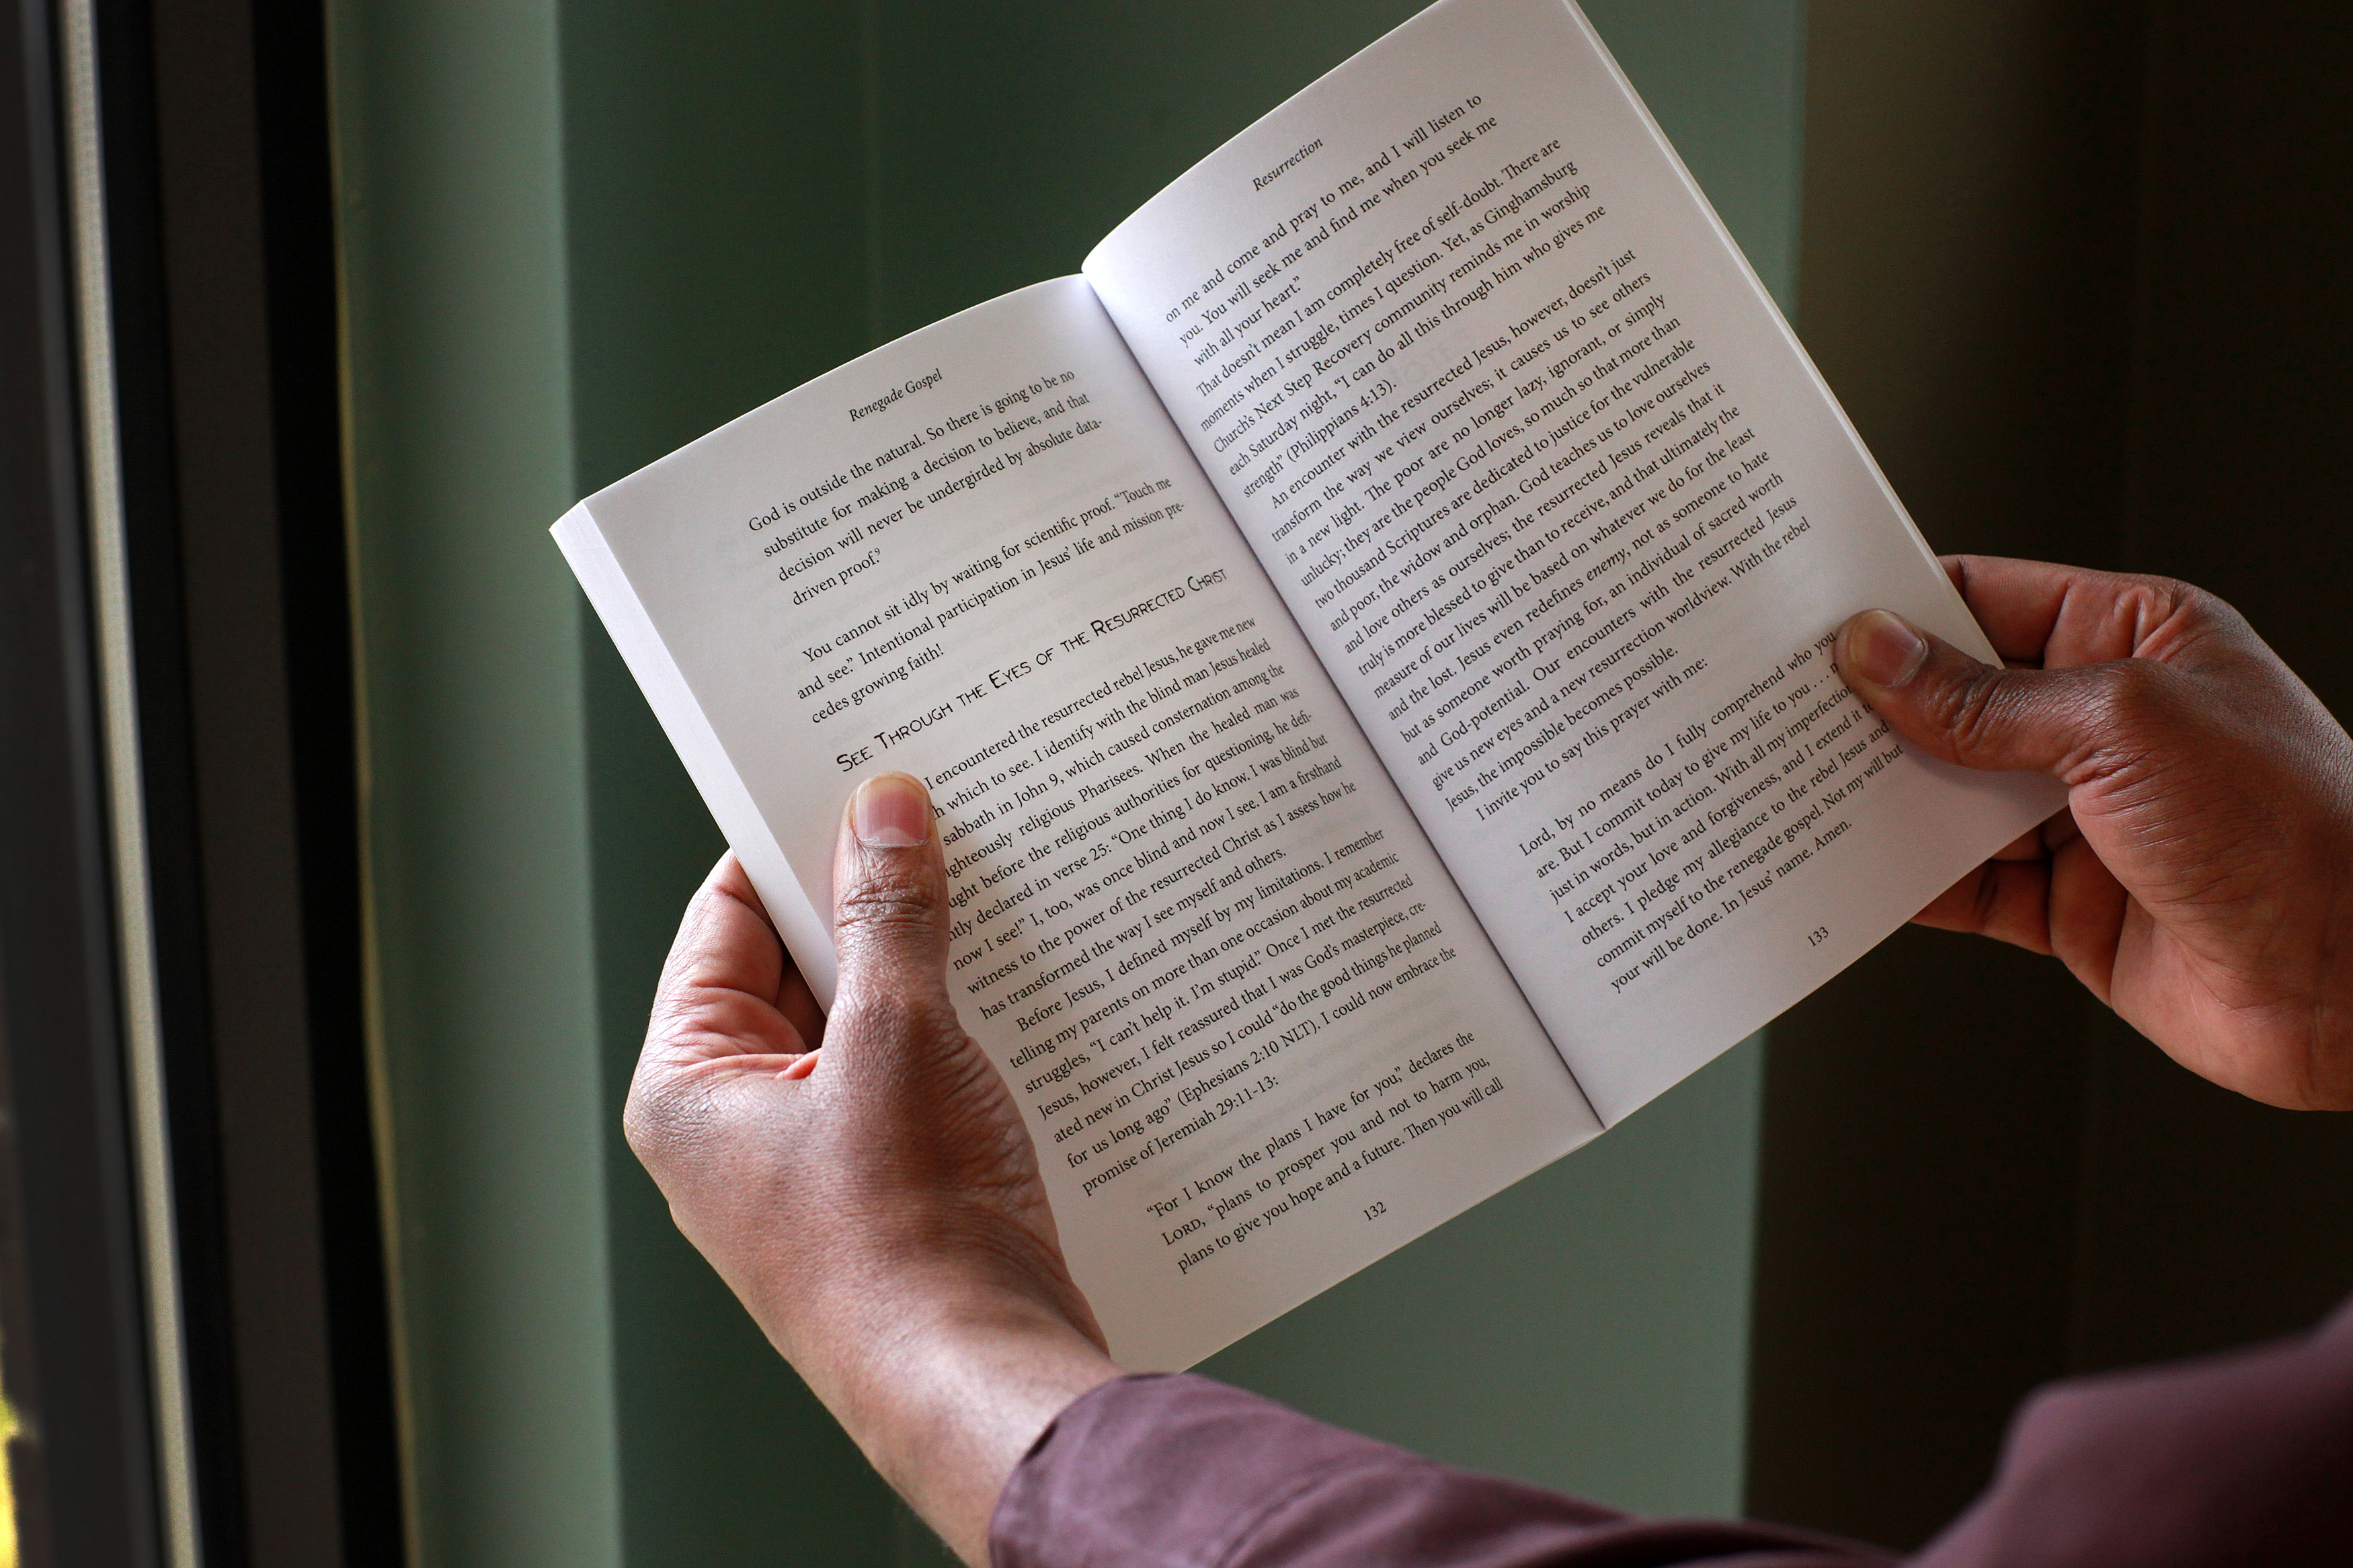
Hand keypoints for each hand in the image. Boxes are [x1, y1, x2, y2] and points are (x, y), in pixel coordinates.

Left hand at [624, 773, 1117, 1563]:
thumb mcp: (900, 1041)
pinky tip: (1022, 996)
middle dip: (877, 905)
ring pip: (866, 1026)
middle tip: (947, 828)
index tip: (860, 781)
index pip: (729, 919)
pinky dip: (957, 1036)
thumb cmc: (910, 1240)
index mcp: (691, 1087)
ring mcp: (811, 1167)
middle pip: (802, 970)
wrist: (981, 1382)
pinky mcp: (885, 1194)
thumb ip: (891, 915)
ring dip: (929, 971)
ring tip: (996, 904)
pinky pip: (910, 1081)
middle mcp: (735, 1129)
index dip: (795, 843)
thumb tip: (883, 812)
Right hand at [1836, 555, 2352, 1109]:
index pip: (1983, 599)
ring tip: (1791, 785)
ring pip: (1943, 794)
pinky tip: (1848, 869)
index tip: (1808, 618)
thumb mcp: (2121, 724)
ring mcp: (2081, 815)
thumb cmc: (2292, 824)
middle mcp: (2102, 722)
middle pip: (1951, 700)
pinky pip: (1957, 883)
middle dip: (1869, 707)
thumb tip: (1878, 653)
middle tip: (1774, 706)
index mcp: (2133, 637)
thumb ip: (1983, 700)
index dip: (1894, 607)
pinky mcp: (2063, 903)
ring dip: (1875, 796)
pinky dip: (1900, 881)